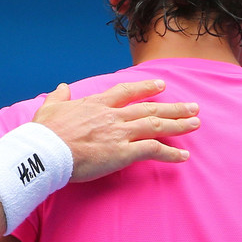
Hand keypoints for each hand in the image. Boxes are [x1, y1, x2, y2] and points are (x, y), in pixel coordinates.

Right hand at [32, 80, 198, 182]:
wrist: (46, 150)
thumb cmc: (46, 132)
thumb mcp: (50, 107)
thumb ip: (59, 97)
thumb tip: (62, 87)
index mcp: (97, 104)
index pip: (126, 92)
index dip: (145, 88)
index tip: (161, 85)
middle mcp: (113, 116)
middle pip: (149, 108)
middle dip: (173, 108)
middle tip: (192, 106)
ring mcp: (120, 133)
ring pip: (156, 125)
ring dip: (178, 124)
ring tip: (195, 123)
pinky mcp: (123, 153)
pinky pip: (153, 150)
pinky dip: (170, 152)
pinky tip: (183, 155)